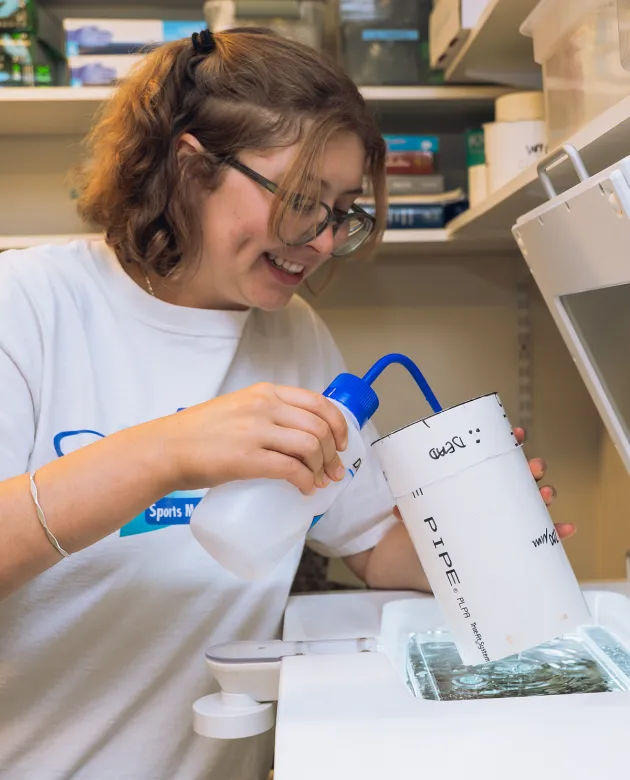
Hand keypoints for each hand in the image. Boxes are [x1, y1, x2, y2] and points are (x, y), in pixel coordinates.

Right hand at [155, 383, 347, 494]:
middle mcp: (264, 406)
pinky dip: (306, 482)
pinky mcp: (248, 458)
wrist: (166, 448)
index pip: (317, 402)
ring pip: (311, 447)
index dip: (337, 424)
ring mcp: (256, 431)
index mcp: (265, 392)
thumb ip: (266, 413)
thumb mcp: (238, 408)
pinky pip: (292, 469)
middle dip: (334, 452)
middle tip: (334, 470)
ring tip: (320, 482)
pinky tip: (306, 489)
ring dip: (322, 468)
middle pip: (319, 427)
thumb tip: (295, 435)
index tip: (341, 443)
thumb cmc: (198, 432)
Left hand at [392, 427, 575, 541]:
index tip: (516, 434)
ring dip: (544, 494)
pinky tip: (564, 529)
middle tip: (533, 468)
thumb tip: (400, 509)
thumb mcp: (419, 516)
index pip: (495, 457)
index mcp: (475, 484)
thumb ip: (411, 510)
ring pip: (533, 502)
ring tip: (546, 493)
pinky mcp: (511, 544)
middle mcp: (494, 499)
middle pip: (520, 477)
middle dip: (531, 468)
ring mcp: (505, 520)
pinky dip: (554, 533)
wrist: (430, 564)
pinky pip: (539, 537)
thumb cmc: (431, 530)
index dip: (509, 442)